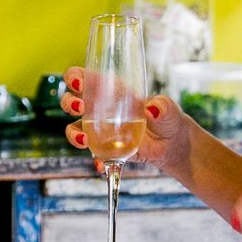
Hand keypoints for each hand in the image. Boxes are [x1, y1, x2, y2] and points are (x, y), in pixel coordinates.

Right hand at [58, 66, 195, 177]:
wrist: (170, 145)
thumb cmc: (167, 119)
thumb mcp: (168, 109)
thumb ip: (163, 106)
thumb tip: (152, 109)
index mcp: (111, 90)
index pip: (85, 78)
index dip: (75, 77)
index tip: (78, 82)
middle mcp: (100, 108)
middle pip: (72, 101)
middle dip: (70, 102)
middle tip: (81, 108)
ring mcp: (99, 130)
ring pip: (75, 128)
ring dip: (74, 134)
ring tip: (84, 140)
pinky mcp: (105, 149)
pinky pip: (92, 154)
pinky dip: (94, 160)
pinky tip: (101, 164)